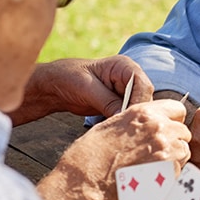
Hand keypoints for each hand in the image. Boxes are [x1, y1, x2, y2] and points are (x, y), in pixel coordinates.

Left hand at [11, 56, 152, 124]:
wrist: (55, 85)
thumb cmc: (68, 78)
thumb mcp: (87, 88)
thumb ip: (108, 102)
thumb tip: (124, 117)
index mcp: (125, 66)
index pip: (143, 85)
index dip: (139, 102)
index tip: (128, 118)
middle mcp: (130, 78)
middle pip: (144, 99)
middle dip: (135, 113)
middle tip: (126, 130)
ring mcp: (126, 92)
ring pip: (138, 109)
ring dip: (130, 120)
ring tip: (120, 133)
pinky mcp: (120, 104)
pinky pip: (128, 115)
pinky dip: (123, 124)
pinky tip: (117, 132)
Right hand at [38, 99, 191, 199]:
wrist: (85, 182)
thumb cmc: (92, 155)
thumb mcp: (114, 124)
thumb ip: (139, 121)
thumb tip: (153, 122)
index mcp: (144, 113)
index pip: (177, 108)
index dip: (173, 120)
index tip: (167, 128)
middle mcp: (159, 128)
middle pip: (183, 131)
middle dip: (174, 140)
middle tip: (157, 152)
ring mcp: (166, 150)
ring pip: (184, 151)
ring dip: (174, 158)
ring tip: (152, 166)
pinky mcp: (169, 171)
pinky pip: (180, 170)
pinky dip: (170, 174)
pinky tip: (152, 177)